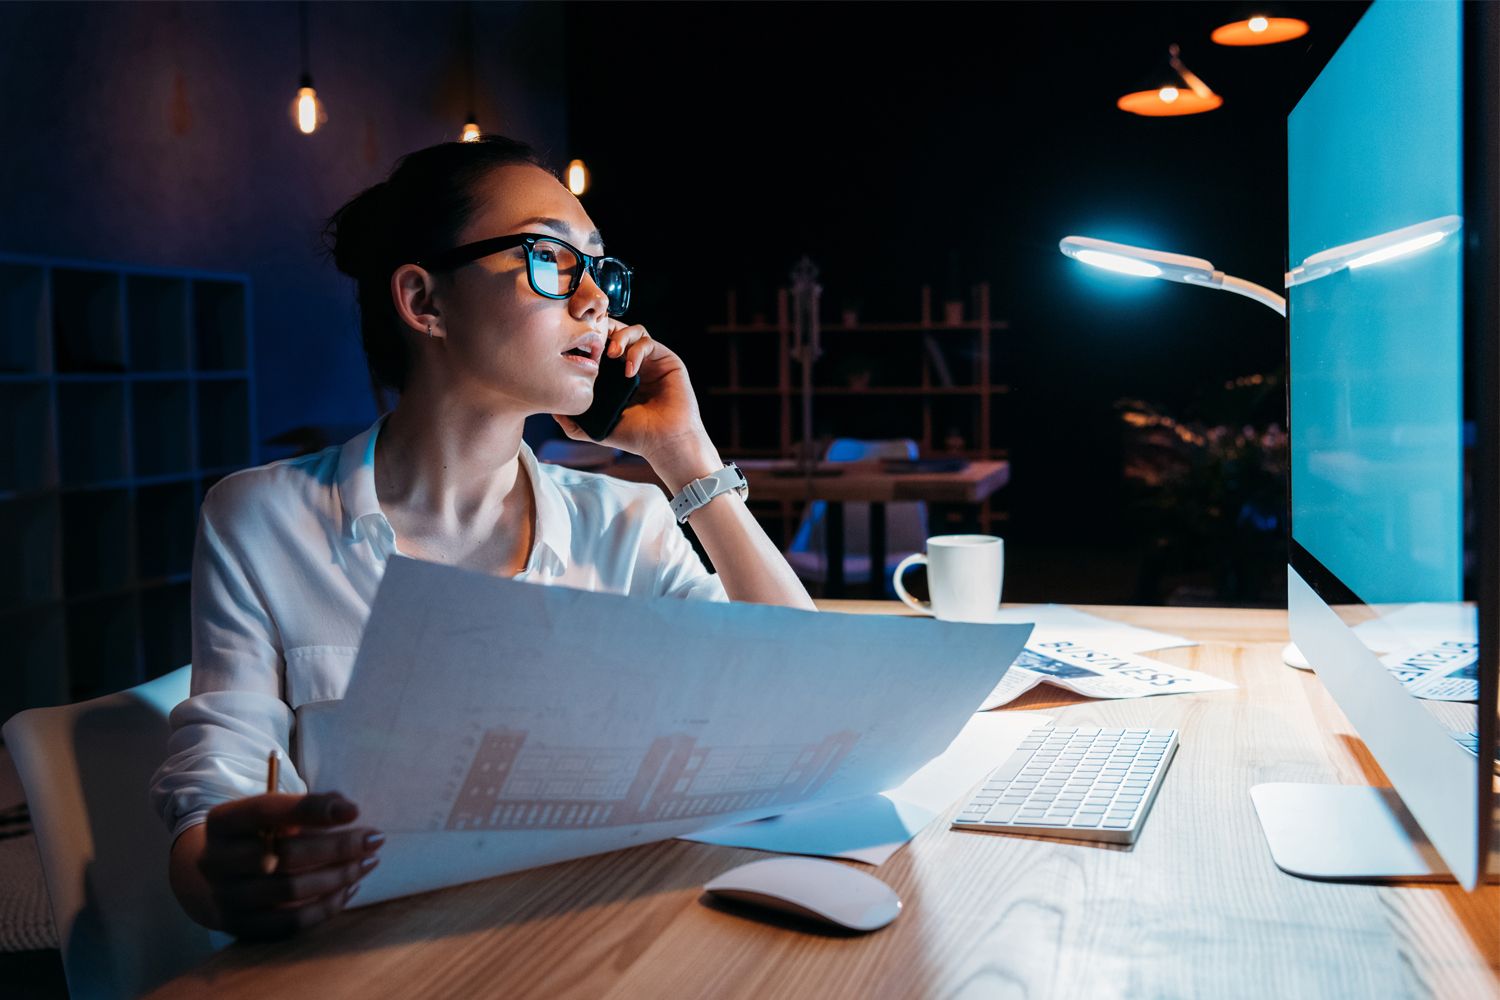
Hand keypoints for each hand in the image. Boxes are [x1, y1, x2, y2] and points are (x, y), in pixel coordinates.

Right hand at [191, 791, 380, 938]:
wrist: (212, 877)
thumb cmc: (256, 835)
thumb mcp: (271, 812)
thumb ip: (307, 806)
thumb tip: (347, 810)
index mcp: (222, 821)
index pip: (267, 811)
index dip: (312, 809)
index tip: (354, 811)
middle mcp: (216, 860)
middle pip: (284, 854)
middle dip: (337, 847)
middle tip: (374, 839)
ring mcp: (225, 898)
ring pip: (290, 890)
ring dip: (338, 876)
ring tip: (368, 862)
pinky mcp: (239, 927)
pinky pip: (290, 922)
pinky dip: (326, 906)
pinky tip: (350, 888)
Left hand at [552, 319, 717, 483]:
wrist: (663, 442)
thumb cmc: (633, 437)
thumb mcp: (594, 429)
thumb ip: (572, 422)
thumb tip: (551, 409)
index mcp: (615, 375)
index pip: (600, 345)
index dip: (589, 340)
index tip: (578, 347)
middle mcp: (633, 363)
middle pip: (617, 331)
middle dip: (604, 331)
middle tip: (594, 344)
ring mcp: (650, 361)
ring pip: (634, 330)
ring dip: (620, 337)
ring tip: (612, 355)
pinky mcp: (666, 360)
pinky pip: (648, 342)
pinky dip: (636, 351)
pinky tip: (630, 371)